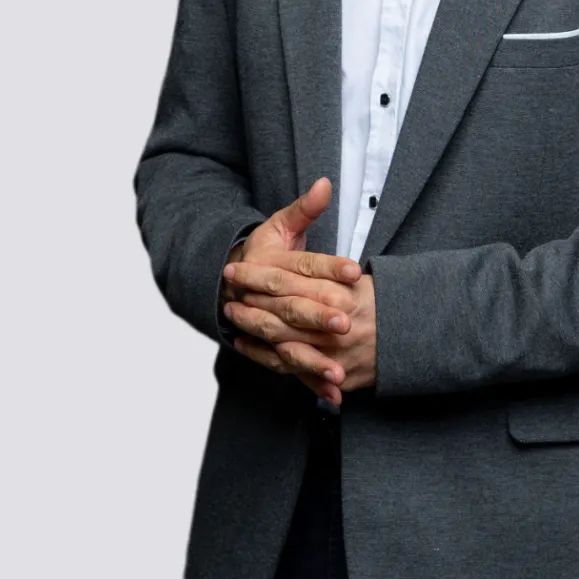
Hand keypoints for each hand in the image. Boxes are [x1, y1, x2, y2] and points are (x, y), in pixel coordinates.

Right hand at [220, 177, 370, 404]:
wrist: (224, 284)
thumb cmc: (263, 252)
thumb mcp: (279, 226)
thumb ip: (304, 208)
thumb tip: (326, 182)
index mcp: (270, 265)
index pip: (303, 266)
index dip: (328, 268)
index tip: (355, 273)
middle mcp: (264, 298)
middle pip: (293, 306)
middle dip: (319, 317)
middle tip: (347, 323)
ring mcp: (262, 326)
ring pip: (287, 343)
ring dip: (313, 360)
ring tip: (340, 371)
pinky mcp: (268, 348)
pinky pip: (287, 368)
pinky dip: (309, 383)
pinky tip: (333, 396)